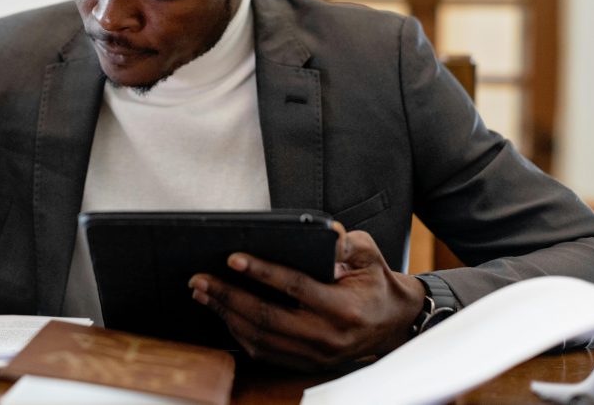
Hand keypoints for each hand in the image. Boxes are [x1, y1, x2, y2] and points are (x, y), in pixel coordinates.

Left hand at [188, 225, 425, 370]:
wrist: (393, 323)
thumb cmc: (375, 283)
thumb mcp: (369, 255)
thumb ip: (348, 243)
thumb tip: (326, 232)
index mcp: (344, 308)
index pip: (295, 287)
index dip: (262, 272)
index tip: (233, 258)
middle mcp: (327, 336)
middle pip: (268, 317)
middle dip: (228, 296)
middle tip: (200, 279)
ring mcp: (315, 354)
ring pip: (261, 338)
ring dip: (226, 315)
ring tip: (203, 293)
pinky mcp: (306, 363)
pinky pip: (265, 352)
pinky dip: (239, 333)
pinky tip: (223, 313)